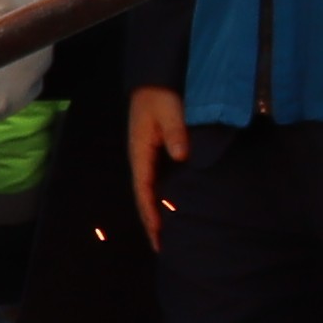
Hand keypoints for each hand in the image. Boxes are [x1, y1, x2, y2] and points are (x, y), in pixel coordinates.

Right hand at [126, 86, 188, 243]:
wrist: (158, 76)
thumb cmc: (162, 93)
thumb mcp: (168, 109)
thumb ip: (174, 132)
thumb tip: (181, 156)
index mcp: (141, 150)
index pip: (144, 187)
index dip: (150, 210)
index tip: (158, 231)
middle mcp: (143, 157)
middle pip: (145, 195)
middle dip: (151, 221)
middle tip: (161, 247)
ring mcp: (151, 155)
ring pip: (152, 190)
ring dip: (157, 212)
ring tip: (167, 236)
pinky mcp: (160, 152)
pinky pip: (160, 181)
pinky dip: (164, 199)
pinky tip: (174, 208)